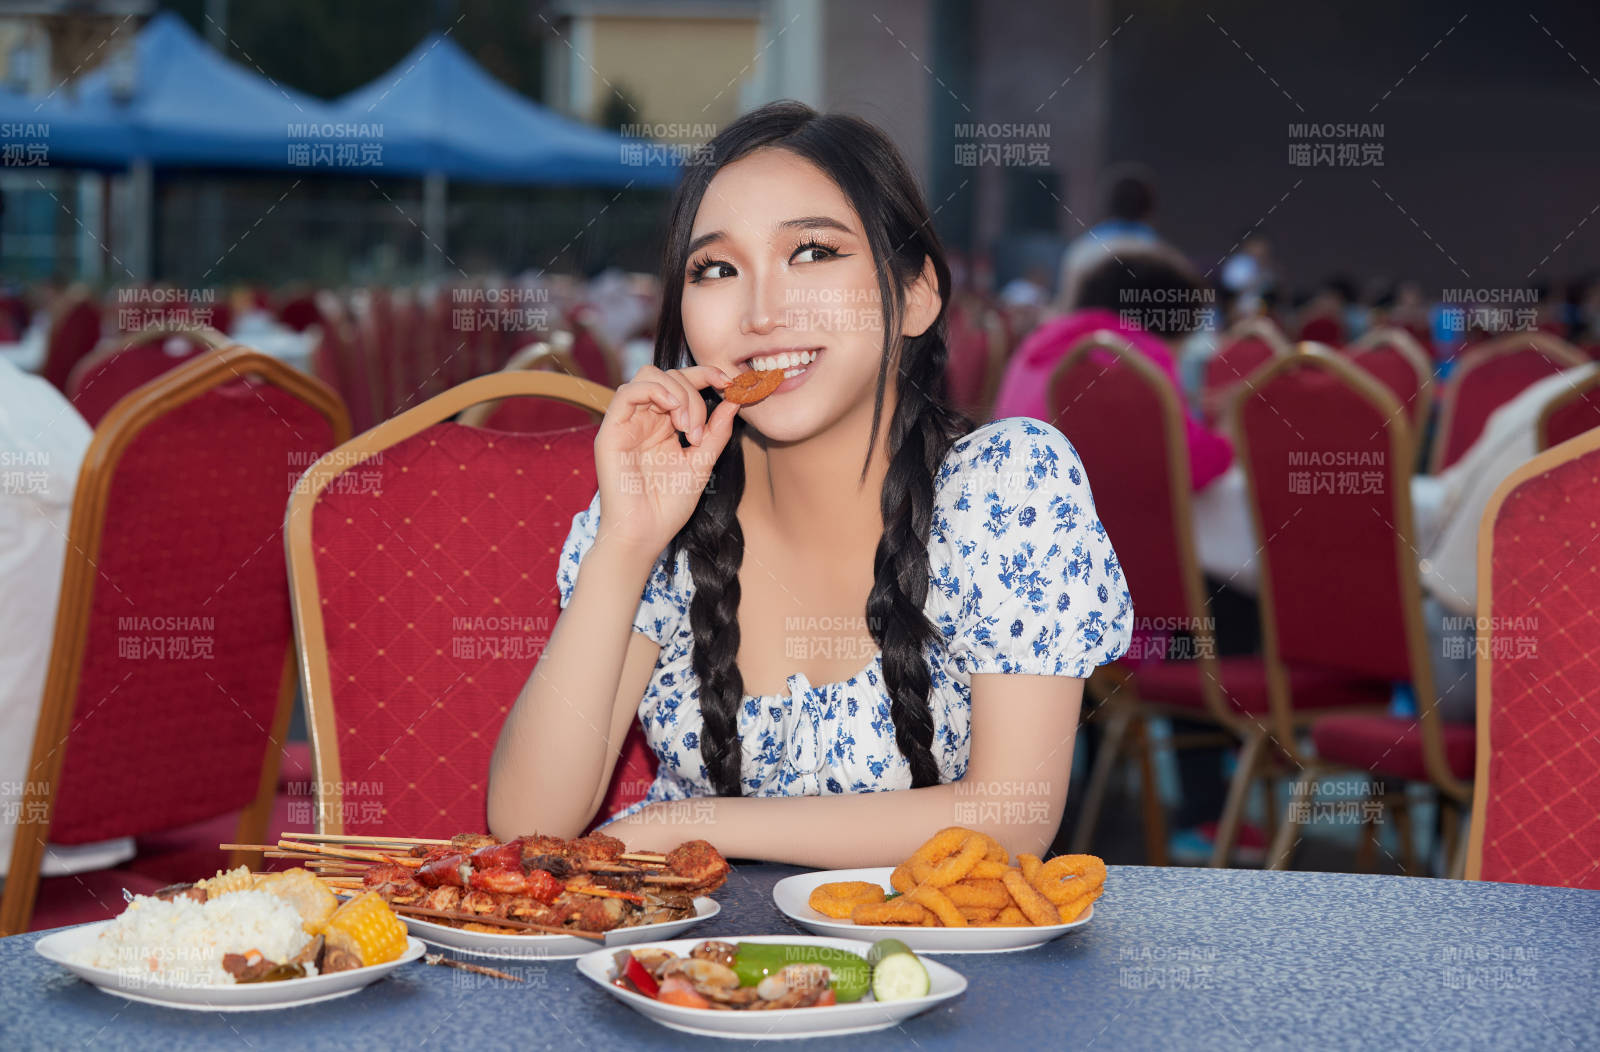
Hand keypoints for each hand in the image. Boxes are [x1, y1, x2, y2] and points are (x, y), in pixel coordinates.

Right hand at [594, 363, 742, 555]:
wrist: (645, 534)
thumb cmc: (669, 506)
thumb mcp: (702, 463)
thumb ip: (716, 432)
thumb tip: (734, 401)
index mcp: (663, 425)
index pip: (681, 382)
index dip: (705, 374)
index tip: (730, 383)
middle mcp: (643, 419)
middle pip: (667, 375)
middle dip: (693, 392)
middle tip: (698, 430)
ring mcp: (626, 423)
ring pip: (648, 376)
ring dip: (677, 393)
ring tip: (686, 427)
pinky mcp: (611, 431)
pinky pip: (627, 392)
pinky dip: (655, 392)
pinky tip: (673, 412)